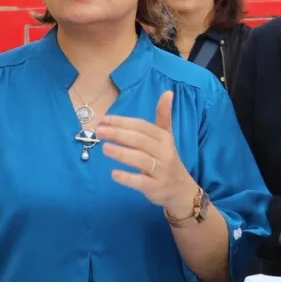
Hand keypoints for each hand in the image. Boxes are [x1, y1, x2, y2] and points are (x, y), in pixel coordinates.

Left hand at [96, 91, 198, 216]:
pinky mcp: (156, 187)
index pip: (142, 126)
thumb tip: (167, 92)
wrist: (182, 189)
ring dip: (122, 153)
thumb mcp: (167, 137)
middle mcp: (164, 152)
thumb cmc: (168, 159)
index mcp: (164, 138)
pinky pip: (141, 182)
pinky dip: (128, 177)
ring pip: (141, 159)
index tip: (104, 119)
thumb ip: (164, 116)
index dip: (123, 122)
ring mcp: (161, 170)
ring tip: (104, 148)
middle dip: (118, 134)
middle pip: (140, 140)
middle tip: (99, 131)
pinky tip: (114, 173)